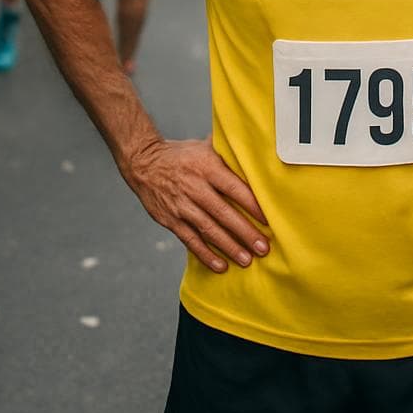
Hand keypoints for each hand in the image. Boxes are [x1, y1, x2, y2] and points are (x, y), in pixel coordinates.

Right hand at [125, 139, 269, 272]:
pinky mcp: (169, 220)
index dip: (252, 205)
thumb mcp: (206, 147)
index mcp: (207, 167)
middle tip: (264, 248)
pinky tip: (220, 265)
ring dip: (228, 247)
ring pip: (208, 229)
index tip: (269, 219)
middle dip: (245, 232)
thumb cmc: (183, 155)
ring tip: (246, 260)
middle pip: (223, 213)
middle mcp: (194, 187)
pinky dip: (205, 254)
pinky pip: (189, 239)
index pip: (234, 188)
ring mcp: (181, 205)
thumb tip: (259, 152)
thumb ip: (230, 152)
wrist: (143, 163)